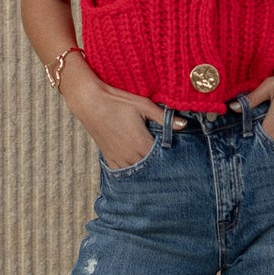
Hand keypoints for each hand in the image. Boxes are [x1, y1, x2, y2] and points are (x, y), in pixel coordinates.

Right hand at [60, 59, 185, 168]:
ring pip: (138, 173)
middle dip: (161, 166)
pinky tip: (139, 169)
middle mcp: (130, 154)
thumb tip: (184, 124)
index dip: (171, 158)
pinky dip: (132, 172)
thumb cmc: (117, 101)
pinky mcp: (109, 158)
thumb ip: (163, 117)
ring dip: (147, 171)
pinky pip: (123, 173)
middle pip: (151, 168)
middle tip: (174, 168)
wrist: (89, 102)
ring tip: (157, 170)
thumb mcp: (143, 106)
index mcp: (141, 142)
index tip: (180, 158)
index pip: (162, 158)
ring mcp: (118, 158)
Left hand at [235, 57, 273, 146]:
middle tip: (259, 147)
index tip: (249, 140)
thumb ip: (251, 99)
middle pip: (269, 152)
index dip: (252, 143)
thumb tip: (232, 107)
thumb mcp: (270, 86)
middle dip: (263, 150)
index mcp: (273, 124)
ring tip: (273, 147)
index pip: (256, 143)